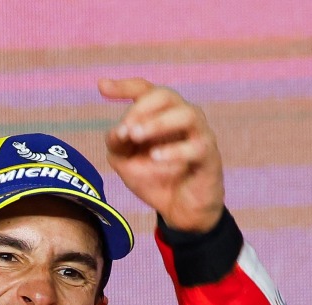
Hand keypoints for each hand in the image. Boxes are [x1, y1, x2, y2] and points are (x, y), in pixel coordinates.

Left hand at [98, 78, 224, 233]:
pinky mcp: (209, 156)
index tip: (102, 87)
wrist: (181, 210)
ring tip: (136, 136)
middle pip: (166, 95)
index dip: (124, 86)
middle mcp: (182, 118)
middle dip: (141, 109)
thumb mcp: (126, 162)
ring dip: (158, 123)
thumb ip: (117, 144)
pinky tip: (154, 158)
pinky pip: (196, 147)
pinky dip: (173, 151)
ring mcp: (199, 134)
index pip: (145, 90)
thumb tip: (116, 131)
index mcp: (161, 114)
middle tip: (125, 130)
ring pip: (187, 114)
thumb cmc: (155, 178)